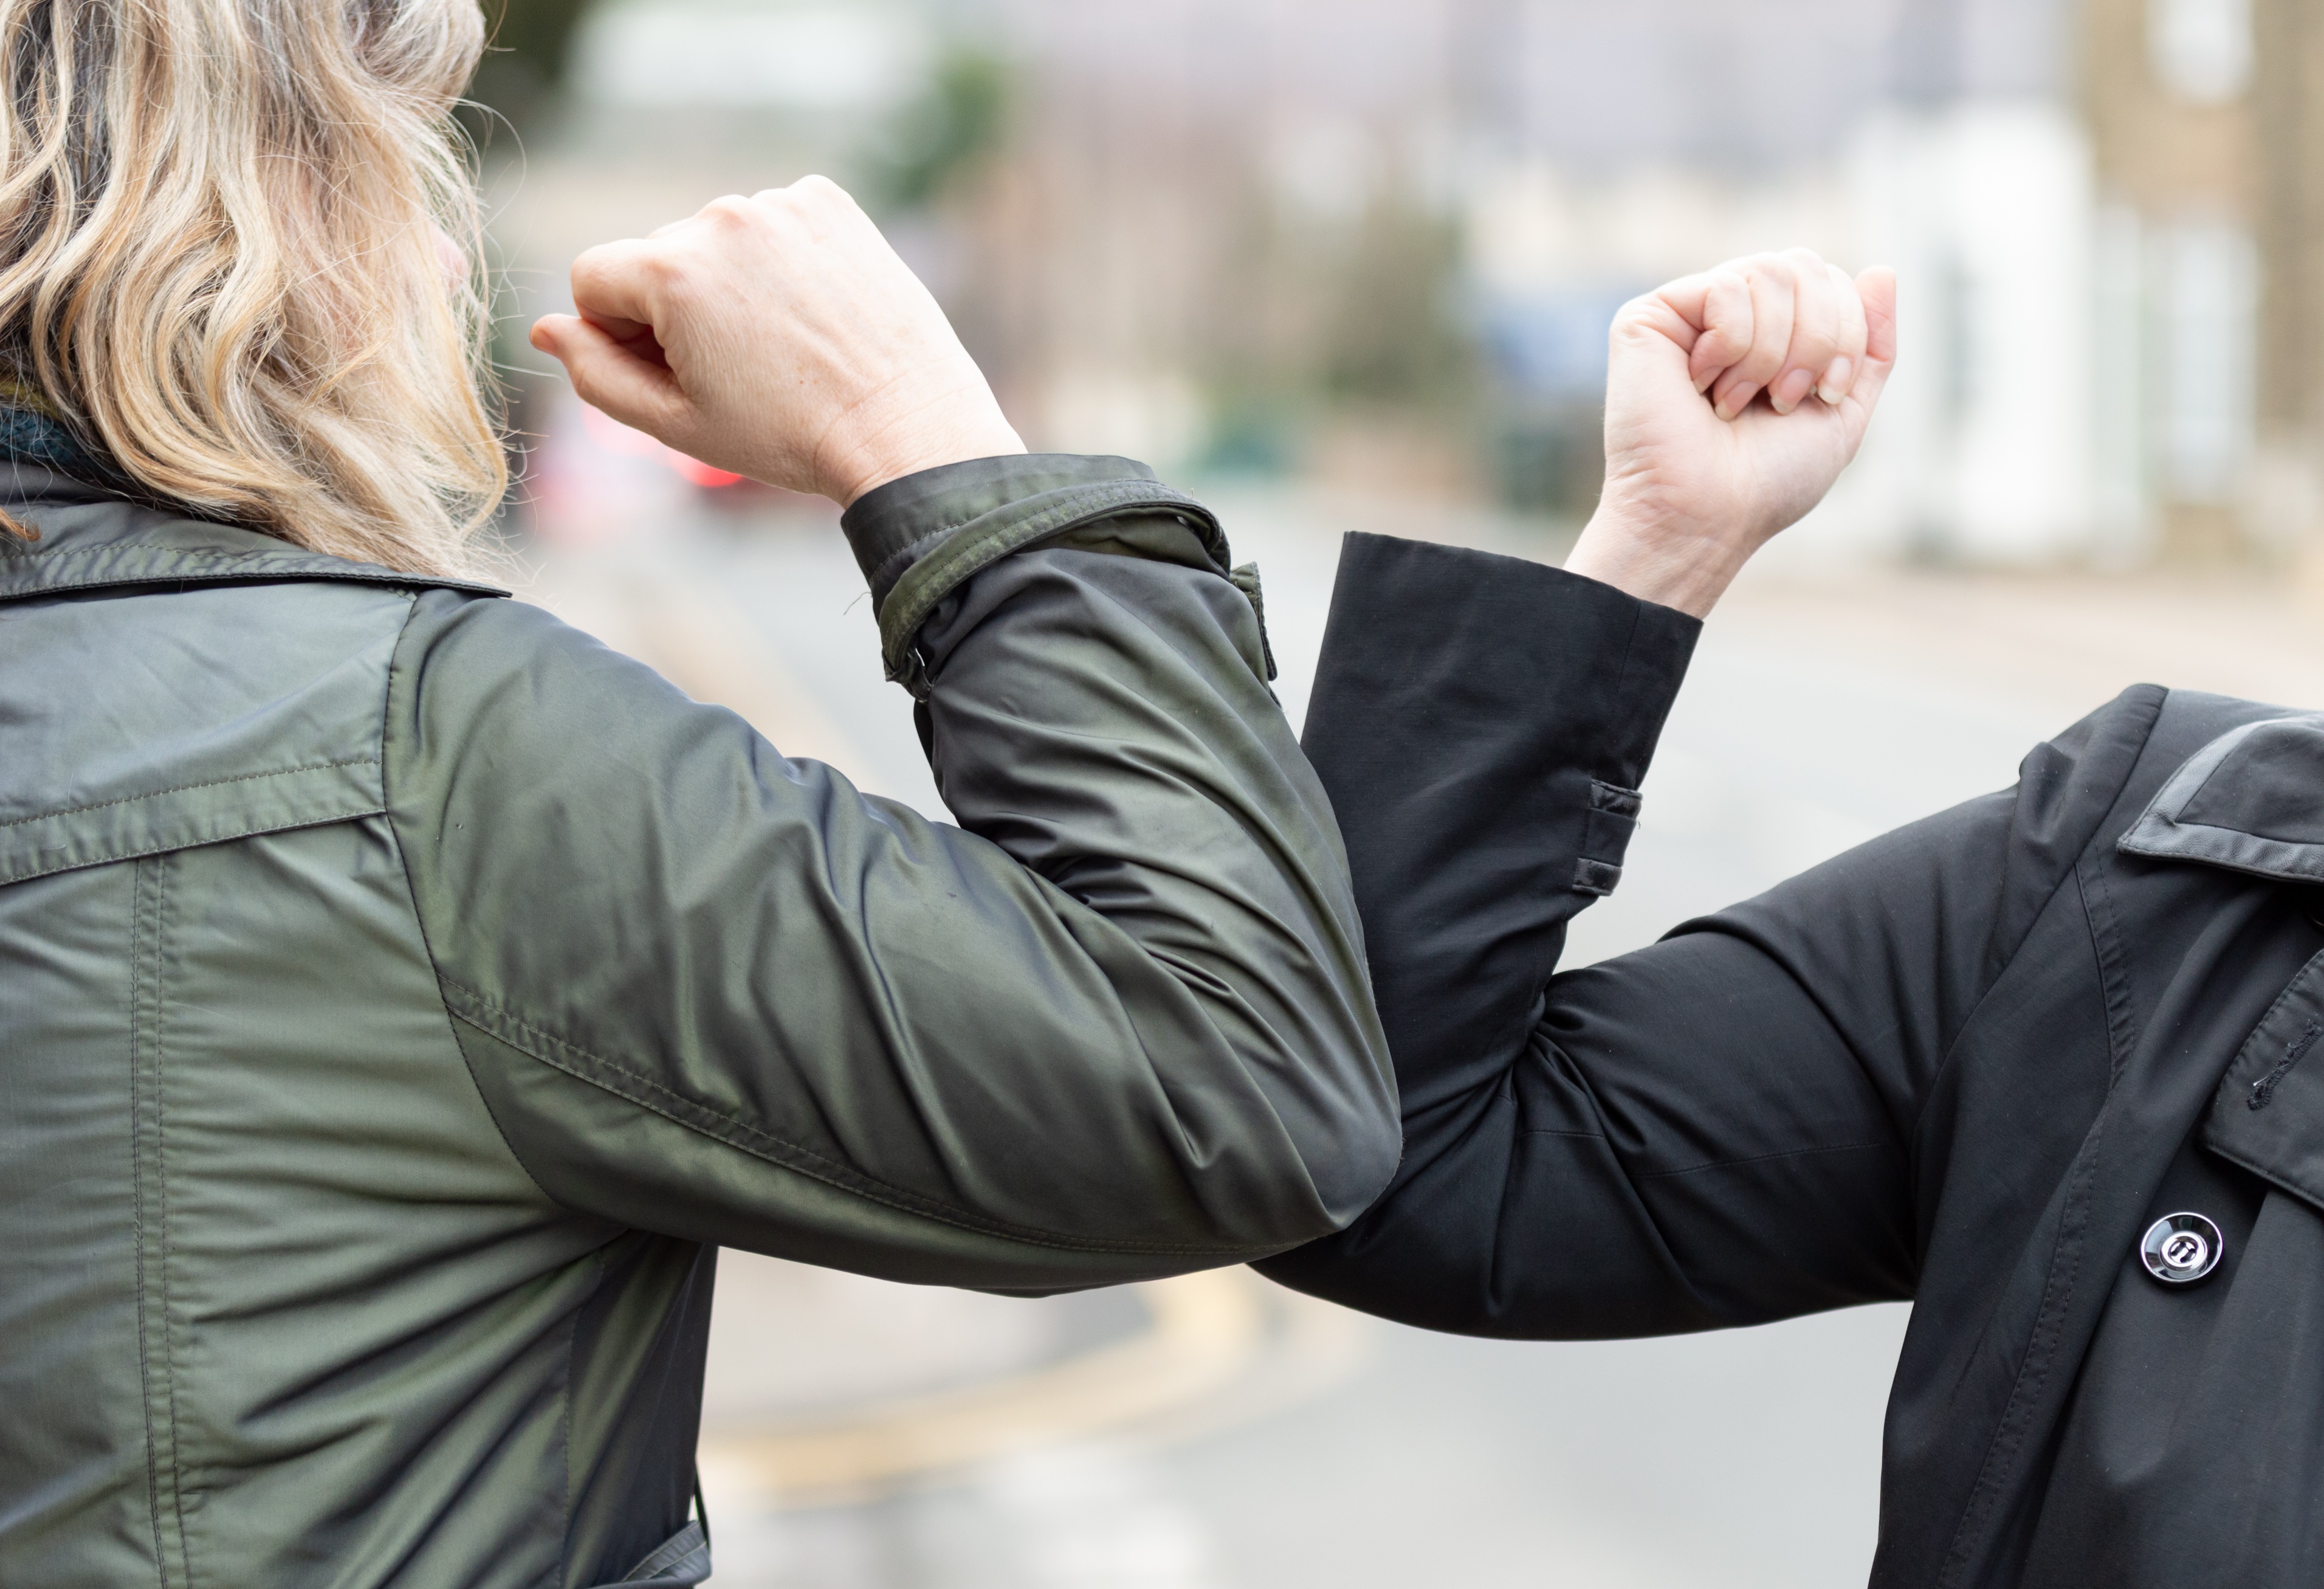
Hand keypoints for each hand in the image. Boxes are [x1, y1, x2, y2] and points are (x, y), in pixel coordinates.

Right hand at [530, 176, 1025, 504]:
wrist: (907, 428)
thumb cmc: (790, 436)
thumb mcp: (677, 424)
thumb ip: (596, 375)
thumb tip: (545, 328)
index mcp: (671, 269)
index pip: (591, 278)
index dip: (617, 334)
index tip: (670, 370)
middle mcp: (720, 218)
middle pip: (656, 259)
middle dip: (676, 309)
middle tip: (739, 370)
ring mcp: (780, 204)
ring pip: (715, 241)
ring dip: (731, 283)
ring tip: (783, 344)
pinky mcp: (828, 202)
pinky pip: (772, 222)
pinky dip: (781, 259)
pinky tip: (814, 309)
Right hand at [1563, 250, 1897, 616]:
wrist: (1705, 517)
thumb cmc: (1766, 482)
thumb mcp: (1843, 411)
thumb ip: (1871, 344)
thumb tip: (1882, 269)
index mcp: (1774, 333)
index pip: (1830, 278)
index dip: (1846, 331)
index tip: (1823, 395)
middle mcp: (1730, 315)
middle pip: (1804, 265)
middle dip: (1816, 338)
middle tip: (1783, 400)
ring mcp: (1688, 314)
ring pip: (1768, 271)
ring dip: (1772, 351)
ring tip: (1735, 403)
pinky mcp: (1648, 318)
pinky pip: (1726, 287)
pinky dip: (1732, 344)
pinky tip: (1701, 386)